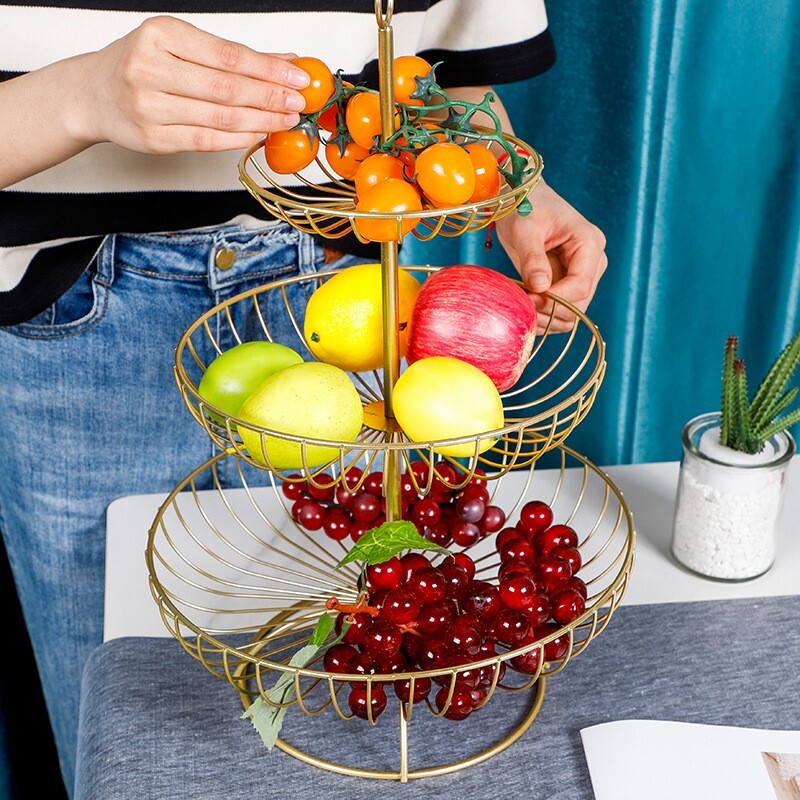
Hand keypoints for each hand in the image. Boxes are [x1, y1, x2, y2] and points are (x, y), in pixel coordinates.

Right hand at [74, 16, 310, 153]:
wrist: (94, 94)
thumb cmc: (142, 65)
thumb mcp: (179, 46)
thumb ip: (230, 56)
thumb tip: (284, 61)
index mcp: (159, 35)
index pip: (228, 55)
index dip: (268, 69)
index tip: (298, 76)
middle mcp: (150, 69)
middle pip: (227, 88)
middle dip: (270, 96)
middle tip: (298, 102)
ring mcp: (149, 106)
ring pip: (220, 118)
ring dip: (261, 120)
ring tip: (286, 119)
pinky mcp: (153, 139)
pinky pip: (206, 141)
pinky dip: (238, 139)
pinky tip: (259, 134)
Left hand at [496, 180, 607, 332]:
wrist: (522, 201)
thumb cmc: (525, 207)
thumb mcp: (524, 229)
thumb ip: (533, 259)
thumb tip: (540, 288)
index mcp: (589, 244)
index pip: (581, 286)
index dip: (554, 300)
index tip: (528, 299)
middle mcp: (592, 263)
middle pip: (579, 305)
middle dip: (549, 311)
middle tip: (521, 305)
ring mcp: (582, 275)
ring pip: (571, 314)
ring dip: (545, 318)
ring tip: (520, 307)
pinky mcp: (567, 283)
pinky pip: (560, 311)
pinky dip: (543, 316)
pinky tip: (524, 308)